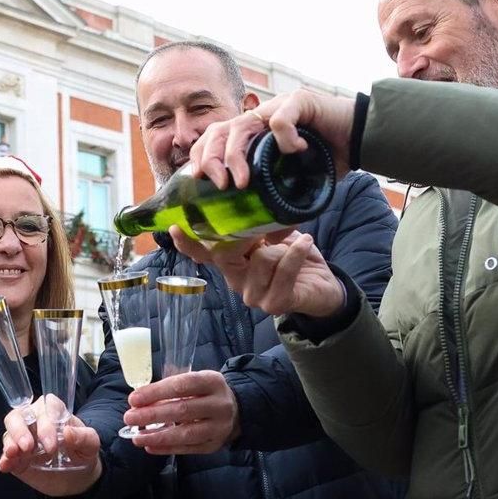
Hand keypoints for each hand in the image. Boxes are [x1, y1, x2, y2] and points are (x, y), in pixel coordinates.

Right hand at [0, 394, 102, 495]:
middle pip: (20, 415)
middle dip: (21, 429)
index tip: (52, 443)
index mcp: (54, 412)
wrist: (77, 477)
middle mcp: (35, 421)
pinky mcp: (17, 456)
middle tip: (28, 446)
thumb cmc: (83, 452)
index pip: (46, 407)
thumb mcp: (91, 445)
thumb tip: (68, 432)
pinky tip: (5, 465)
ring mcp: (24, 438)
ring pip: (9, 431)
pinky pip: (6, 454)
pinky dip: (4, 458)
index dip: (46, 422)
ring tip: (13, 453)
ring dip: (10, 441)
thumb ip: (83, 437)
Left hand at [122, 370, 239, 454]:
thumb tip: (140, 399)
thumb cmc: (205, 392)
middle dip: (152, 415)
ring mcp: (219, 427)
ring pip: (186, 433)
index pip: (182, 385)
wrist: (236, 410)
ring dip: (158, 436)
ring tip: (136, 437)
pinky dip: (167, 448)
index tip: (134, 399)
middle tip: (129, 417)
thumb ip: (171, 387)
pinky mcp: (214, 444)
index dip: (156, 392)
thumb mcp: (195, 381)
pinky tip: (150, 446)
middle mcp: (219, 404)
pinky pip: (188, 449)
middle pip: (182, 410)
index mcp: (212, 381)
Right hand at [172, 228, 344, 318]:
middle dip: (242, 234)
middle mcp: (236, 280)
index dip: (186, 242)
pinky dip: (297, 252)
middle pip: (223, 255)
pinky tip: (306, 241)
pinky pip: (283, 270)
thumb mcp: (272, 235)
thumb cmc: (294, 257)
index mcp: (231, 262)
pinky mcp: (274, 302)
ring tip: (295, 241)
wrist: (324, 288)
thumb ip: (255, 225)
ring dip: (282, 245)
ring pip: (259, 258)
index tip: (173, 226)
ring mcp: (253, 295)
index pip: (202, 254)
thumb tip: (246, 195)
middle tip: (261, 221)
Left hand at [189, 89, 355, 189]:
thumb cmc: (329, 159)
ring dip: (236, 155)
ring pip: (241, 123)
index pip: (215, 137)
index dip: (201, 155)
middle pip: (220, 129)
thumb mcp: (299, 186)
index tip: (198, 180)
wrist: (364, 138)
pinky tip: (297, 151)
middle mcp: (260, 117)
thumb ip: (282, 205)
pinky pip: (280, 119)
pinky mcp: (299, 101)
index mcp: (254, 133)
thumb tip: (269, 236)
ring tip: (244, 182)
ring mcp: (277, 107)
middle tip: (219, 185)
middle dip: (211, 157)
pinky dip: (284, 138)